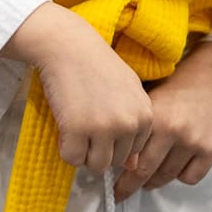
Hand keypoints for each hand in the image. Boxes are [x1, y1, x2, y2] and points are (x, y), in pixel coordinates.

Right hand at [5, 4, 152, 173]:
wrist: (68, 45)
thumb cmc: (97, 65)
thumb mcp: (128, 91)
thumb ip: (134, 125)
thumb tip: (133, 165)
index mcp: (145, 115)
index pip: (133, 152)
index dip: (115, 142)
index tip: (102, 122)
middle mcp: (129, 124)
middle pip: (115, 162)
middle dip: (99, 149)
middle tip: (87, 123)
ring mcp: (103, 128)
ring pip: (95, 165)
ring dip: (83, 152)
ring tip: (77, 127)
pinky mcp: (77, 130)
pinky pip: (72, 159)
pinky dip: (65, 148)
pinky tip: (66, 128)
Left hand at [113, 41, 211, 201]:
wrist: (208, 81)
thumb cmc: (171, 92)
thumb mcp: (147, 104)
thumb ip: (134, 131)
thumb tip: (113, 160)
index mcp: (152, 118)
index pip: (130, 158)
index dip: (119, 177)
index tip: (112, 190)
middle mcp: (173, 130)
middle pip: (145, 172)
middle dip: (131, 186)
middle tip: (122, 192)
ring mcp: (193, 141)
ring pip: (167, 177)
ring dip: (155, 181)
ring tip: (150, 176)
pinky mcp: (211, 149)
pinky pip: (190, 178)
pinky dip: (181, 176)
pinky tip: (176, 164)